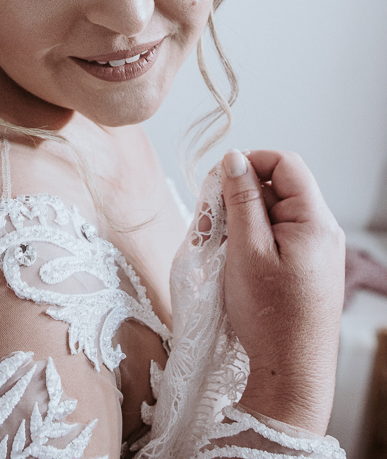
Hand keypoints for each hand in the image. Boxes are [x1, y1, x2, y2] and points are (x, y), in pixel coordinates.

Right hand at [220, 149, 344, 434]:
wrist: (290, 376)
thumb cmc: (268, 315)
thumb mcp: (246, 249)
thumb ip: (240, 199)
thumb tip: (234, 157)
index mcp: (315, 220)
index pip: (285, 163)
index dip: (250, 162)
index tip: (219, 183)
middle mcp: (322, 231)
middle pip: (277, 187)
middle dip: (240, 196)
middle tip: (211, 221)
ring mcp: (316, 251)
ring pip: (273, 213)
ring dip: (242, 220)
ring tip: (220, 247)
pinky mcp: (306, 269)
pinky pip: (277, 237)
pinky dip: (252, 240)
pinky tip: (234, 262)